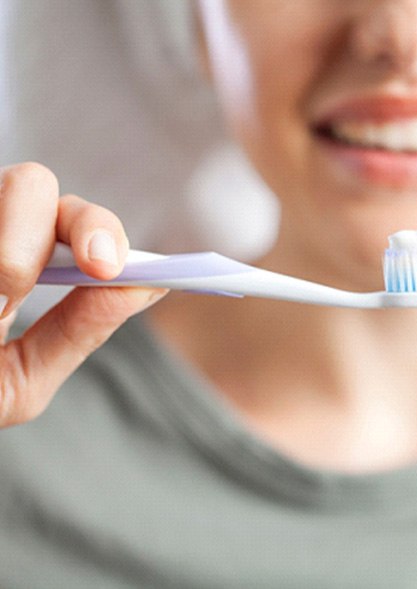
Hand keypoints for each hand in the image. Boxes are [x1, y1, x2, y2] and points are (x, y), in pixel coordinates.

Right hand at [0, 162, 166, 427]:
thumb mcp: (19, 380)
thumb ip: (79, 331)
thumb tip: (148, 288)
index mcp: (24, 260)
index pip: (78, 226)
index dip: (101, 234)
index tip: (109, 267)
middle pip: (34, 186)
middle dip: (41, 231)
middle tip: (17, 286)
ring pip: (5, 189)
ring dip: (2, 248)